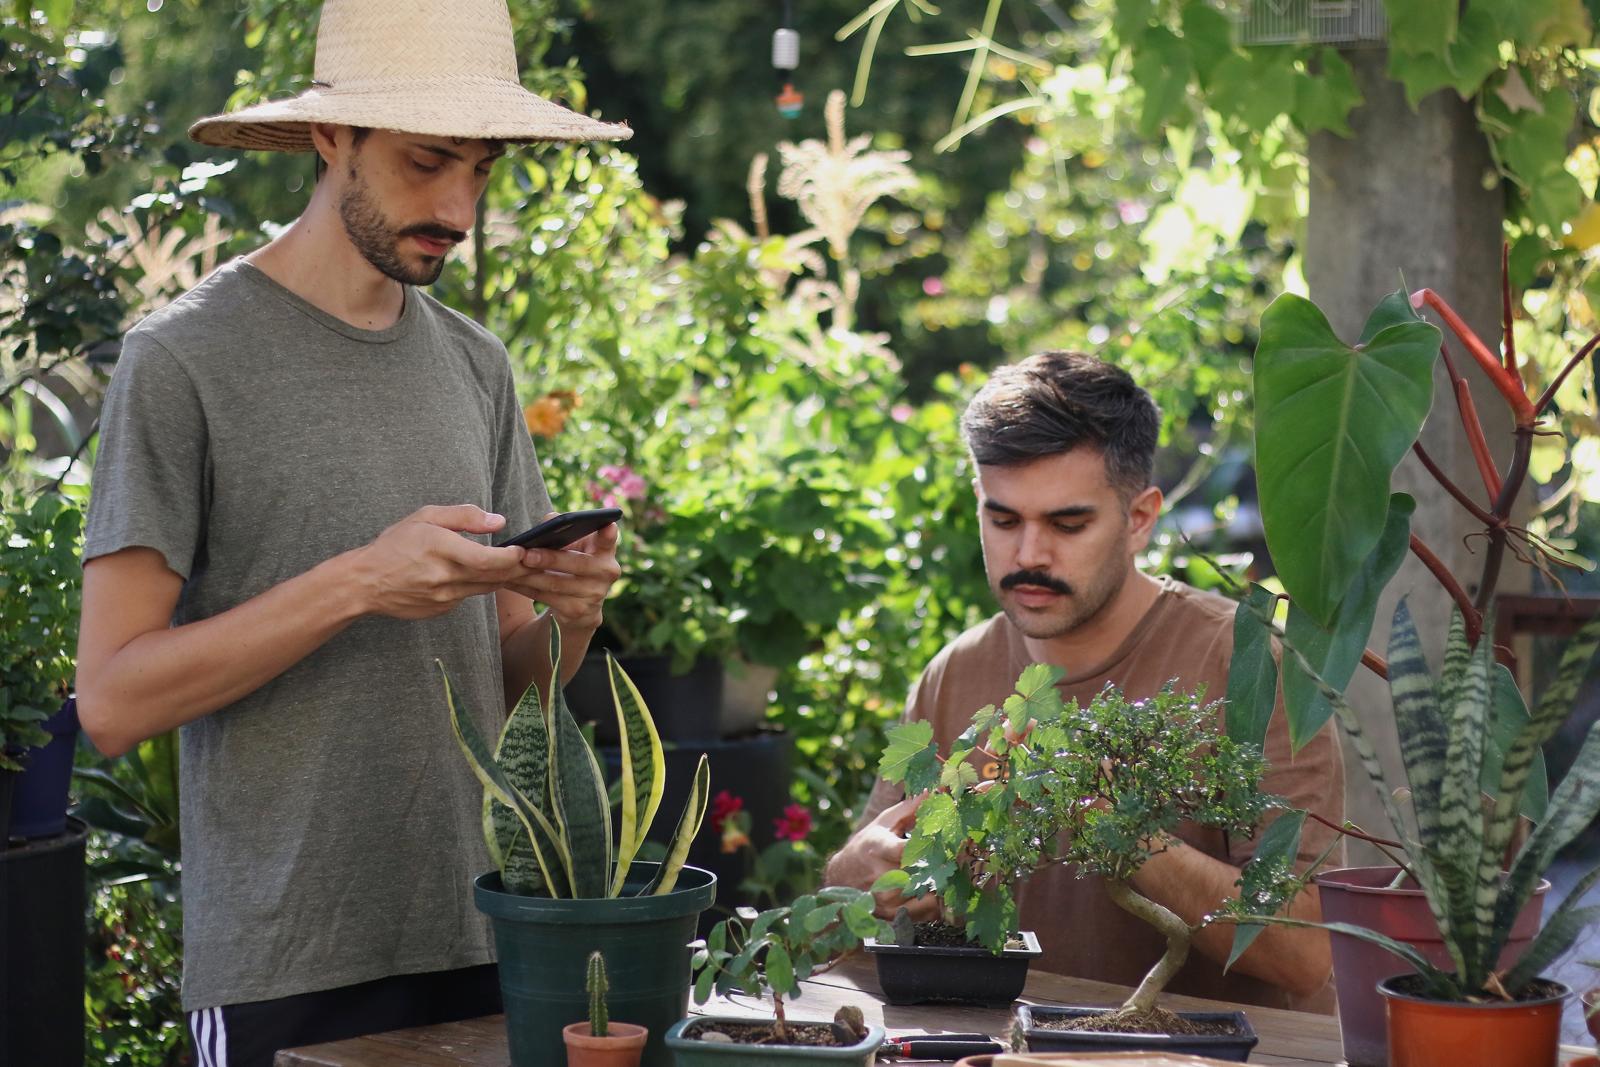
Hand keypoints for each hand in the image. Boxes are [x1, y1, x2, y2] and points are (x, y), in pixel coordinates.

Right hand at [352, 505, 526, 619]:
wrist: (365, 582)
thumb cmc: (395, 544)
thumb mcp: (425, 517)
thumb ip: (464, 516)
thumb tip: (499, 522)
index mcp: (441, 549)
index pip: (488, 559)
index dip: (512, 557)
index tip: (524, 550)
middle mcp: (445, 577)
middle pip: (494, 576)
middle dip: (517, 568)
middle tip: (533, 559)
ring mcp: (444, 598)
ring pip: (485, 589)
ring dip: (502, 579)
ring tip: (516, 567)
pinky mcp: (442, 609)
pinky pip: (468, 596)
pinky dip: (478, 586)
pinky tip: (480, 576)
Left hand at [502, 515, 620, 633]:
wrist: (581, 606)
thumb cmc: (574, 563)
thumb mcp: (574, 546)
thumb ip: (565, 530)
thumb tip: (550, 519)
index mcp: (606, 551)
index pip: (609, 540)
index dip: (609, 534)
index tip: (607, 525)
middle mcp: (606, 573)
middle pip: (577, 564)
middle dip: (550, 559)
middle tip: (525, 554)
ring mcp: (593, 594)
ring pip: (556, 583)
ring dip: (529, 575)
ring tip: (508, 567)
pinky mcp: (577, 610)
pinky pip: (546, 597)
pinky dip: (525, 588)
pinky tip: (508, 581)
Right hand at [824, 795, 940, 921]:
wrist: (843, 877)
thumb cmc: (867, 845)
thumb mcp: (884, 823)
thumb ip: (910, 809)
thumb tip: (933, 791)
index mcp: (877, 848)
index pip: (906, 850)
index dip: (930, 847)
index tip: (948, 841)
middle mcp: (880, 876)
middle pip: (923, 873)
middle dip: (943, 866)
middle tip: (961, 857)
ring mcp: (885, 898)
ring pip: (927, 895)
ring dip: (942, 885)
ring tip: (951, 874)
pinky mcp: (891, 915)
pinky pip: (925, 912)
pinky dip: (937, 902)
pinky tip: (939, 889)